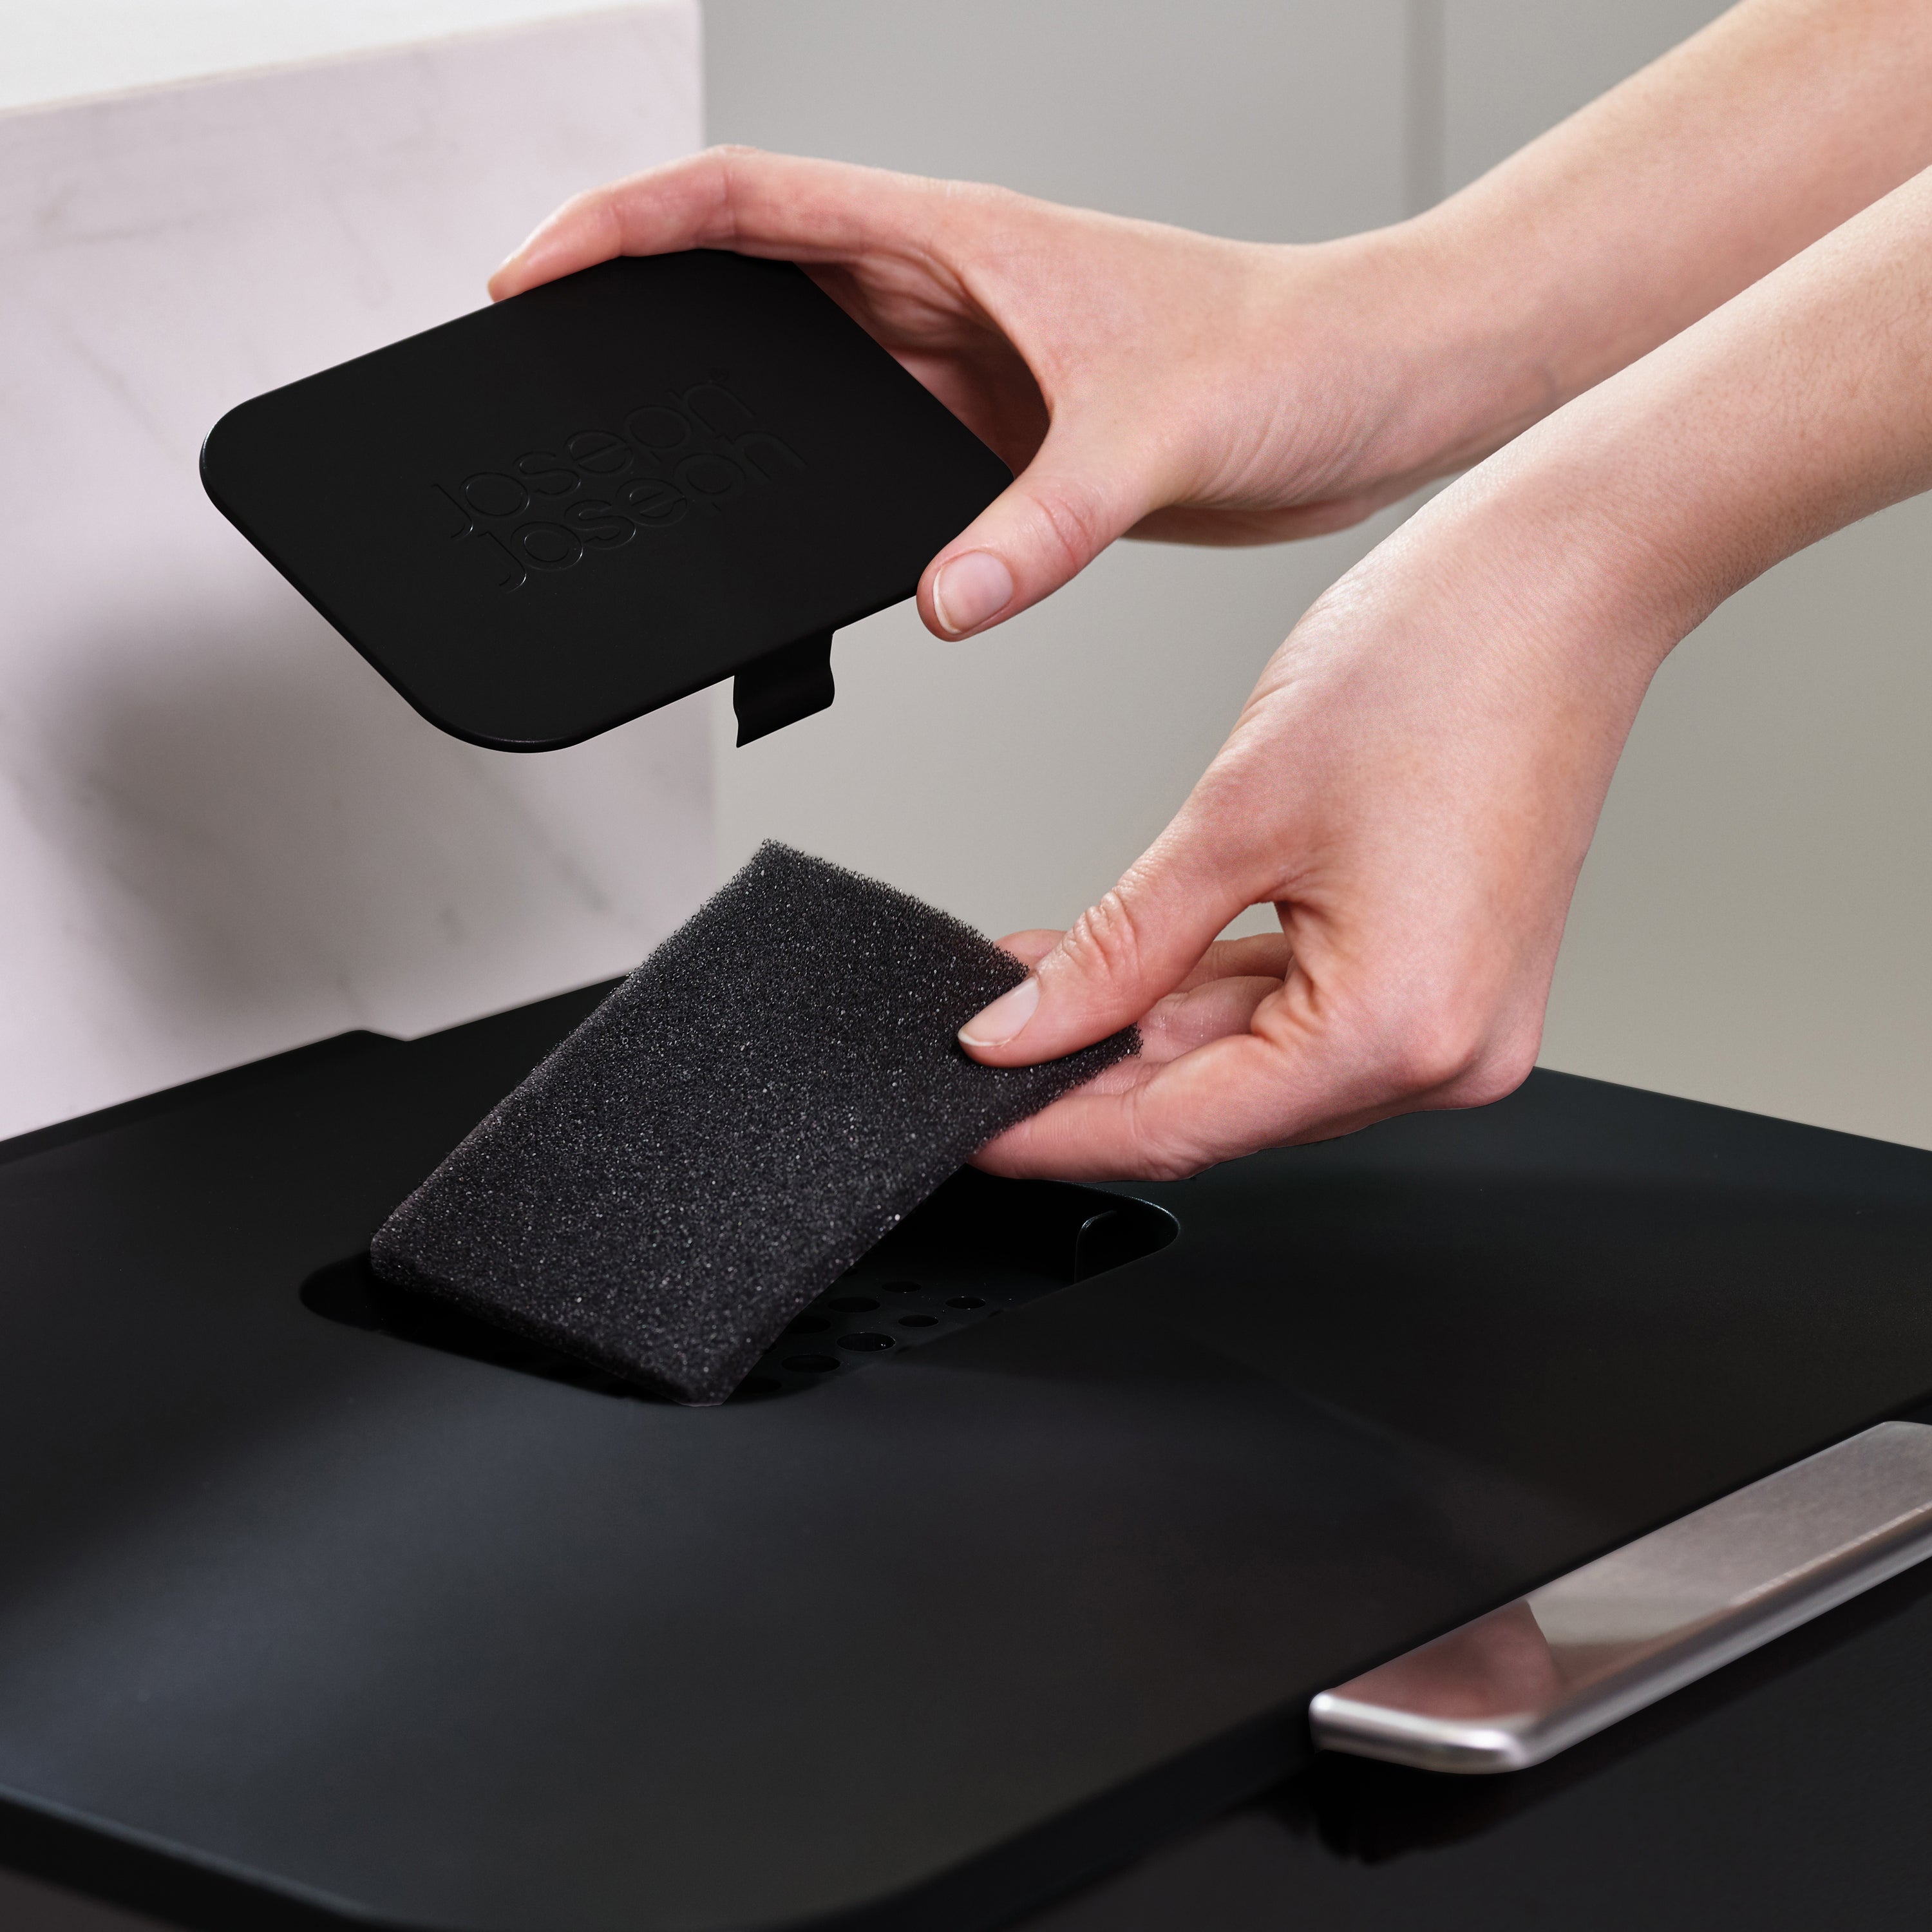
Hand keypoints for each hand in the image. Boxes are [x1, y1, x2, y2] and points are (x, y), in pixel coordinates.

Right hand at [490, 147, 1507, 637]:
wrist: (1376, 395)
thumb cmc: (1297, 353)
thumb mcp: (1157, 433)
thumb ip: (1044, 523)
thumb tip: (944, 598)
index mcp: (960, 241)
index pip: (747, 204)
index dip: (623, 225)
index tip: (535, 271)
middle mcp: (951, 298)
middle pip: (750, 286)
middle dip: (640, 314)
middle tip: (555, 369)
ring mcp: (970, 373)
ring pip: (809, 377)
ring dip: (729, 408)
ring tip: (648, 456)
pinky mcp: (1005, 446)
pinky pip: (878, 461)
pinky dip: (823, 492)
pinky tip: (799, 537)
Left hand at [967, 150, 1931, 1178]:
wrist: (1564, 579)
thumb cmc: (1438, 663)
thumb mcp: (1233, 816)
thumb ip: (1118, 949)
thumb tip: (1023, 1028)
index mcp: (1399, 1030)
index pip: (1180, 1130)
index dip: (1055, 1132)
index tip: (972, 1125)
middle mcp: (1445, 1054)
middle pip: (1220, 1105)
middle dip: (1093, 1071)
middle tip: (989, 1036)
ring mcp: (1457, 1022)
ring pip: (1257, 1063)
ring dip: (1149, 1026)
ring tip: (1044, 974)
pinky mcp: (1452, 980)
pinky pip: (1308, 1016)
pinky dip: (1220, 993)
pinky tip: (1140, 961)